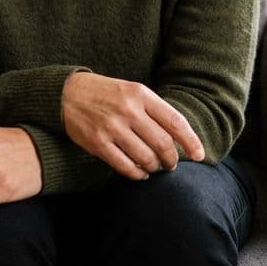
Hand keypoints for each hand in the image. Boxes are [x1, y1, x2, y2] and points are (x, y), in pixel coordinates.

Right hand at [61, 72, 203, 179]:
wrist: (66, 93)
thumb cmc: (106, 94)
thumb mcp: (132, 91)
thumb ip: (154, 110)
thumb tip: (179, 137)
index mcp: (140, 94)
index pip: (175, 122)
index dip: (191, 142)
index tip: (200, 155)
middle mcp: (128, 110)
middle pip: (163, 144)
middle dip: (172, 159)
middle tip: (171, 164)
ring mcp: (112, 127)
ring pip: (146, 158)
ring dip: (155, 168)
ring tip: (154, 168)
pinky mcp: (98, 143)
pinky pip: (125, 166)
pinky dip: (138, 174)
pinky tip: (140, 174)